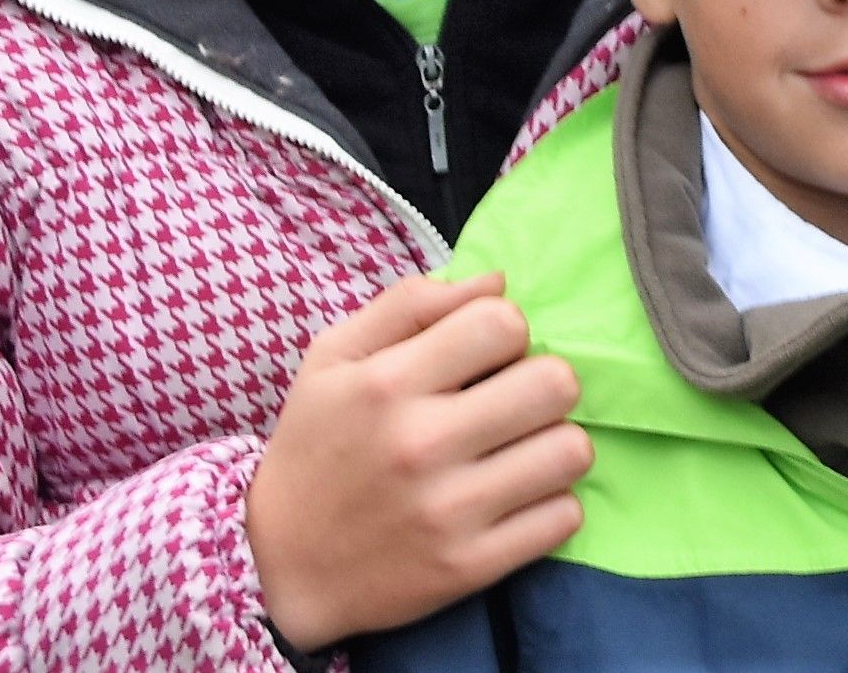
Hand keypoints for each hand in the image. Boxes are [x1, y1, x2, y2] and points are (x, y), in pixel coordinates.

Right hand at [246, 272, 593, 651]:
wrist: (277, 568)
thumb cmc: (314, 447)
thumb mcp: (333, 359)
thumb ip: (411, 305)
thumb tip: (498, 280)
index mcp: (387, 383)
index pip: (503, 322)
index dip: (506, 331)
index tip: (487, 356)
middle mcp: (420, 444)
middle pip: (555, 382)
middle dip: (544, 383)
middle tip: (515, 402)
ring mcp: (449, 511)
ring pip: (571, 450)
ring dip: (555, 443)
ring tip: (521, 450)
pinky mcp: (470, 566)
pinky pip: (564, 516)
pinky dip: (551, 504)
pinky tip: (516, 498)